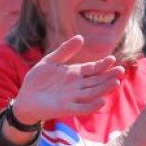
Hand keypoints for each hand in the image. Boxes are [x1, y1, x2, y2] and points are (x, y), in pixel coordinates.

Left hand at [11, 36, 125, 124]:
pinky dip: (92, 106)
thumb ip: (65, 50)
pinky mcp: (66, 109)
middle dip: (108, 76)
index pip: (92, 69)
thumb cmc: (37, 80)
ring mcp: (73, 98)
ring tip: (115, 82)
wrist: (25, 99)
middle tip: (120, 70)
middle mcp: (77, 86)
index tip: (112, 58)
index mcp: (75, 74)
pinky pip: (82, 108)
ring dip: (104, 89)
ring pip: (93, 93)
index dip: (102, 65)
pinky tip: (101, 101)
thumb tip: (80, 37)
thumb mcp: (50, 61)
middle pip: (96, 81)